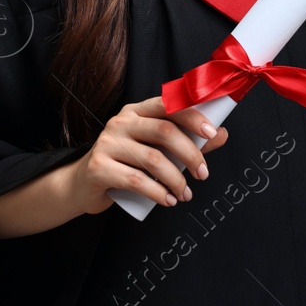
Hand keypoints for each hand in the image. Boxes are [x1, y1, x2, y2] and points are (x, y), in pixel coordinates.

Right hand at [68, 95, 229, 213]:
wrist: (83, 184)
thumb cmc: (125, 164)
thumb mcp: (154, 149)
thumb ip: (187, 141)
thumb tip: (221, 134)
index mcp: (137, 111)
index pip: (169, 104)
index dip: (193, 117)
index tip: (212, 134)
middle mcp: (121, 122)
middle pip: (164, 131)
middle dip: (190, 154)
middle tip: (203, 174)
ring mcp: (107, 143)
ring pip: (153, 159)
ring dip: (176, 180)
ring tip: (185, 194)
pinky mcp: (98, 166)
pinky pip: (136, 180)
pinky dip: (157, 192)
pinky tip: (168, 200)